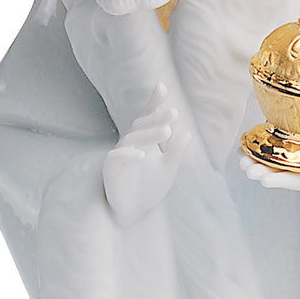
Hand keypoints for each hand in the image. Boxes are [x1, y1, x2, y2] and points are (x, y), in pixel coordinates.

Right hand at [103, 83, 187, 223]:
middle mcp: (131, 143)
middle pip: (142, 125)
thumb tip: (188, 133)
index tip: (162, 86)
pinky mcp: (110, 169)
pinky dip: (129, 155)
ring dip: (149, 134)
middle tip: (174, 113)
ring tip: (167, 130)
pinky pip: (117, 158)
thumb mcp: (169, 169)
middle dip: (157, 118)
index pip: (148, 117)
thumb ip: (176, 152)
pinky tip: (141, 154)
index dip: (154, 102)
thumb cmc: (149, 188)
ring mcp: (119, 154)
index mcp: (145, 140)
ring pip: (133, 138)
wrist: (133, 212)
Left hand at [237, 115, 299, 191]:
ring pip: (272, 169)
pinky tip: (243, 149)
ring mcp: (297, 167)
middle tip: (249, 170)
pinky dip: (257, 153)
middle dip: (264, 174)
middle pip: (282, 177)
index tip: (265, 179)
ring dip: (256, 165)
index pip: (299, 183)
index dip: (282, 181)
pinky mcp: (289, 156)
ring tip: (242, 160)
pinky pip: (270, 157)